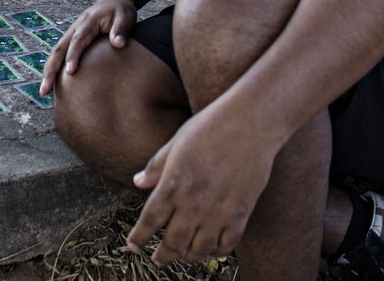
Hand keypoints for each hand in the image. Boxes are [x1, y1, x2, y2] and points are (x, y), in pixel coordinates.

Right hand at [40, 0, 136, 94]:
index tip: (70, 72)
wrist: (113, 1)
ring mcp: (71, 34)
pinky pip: (60, 54)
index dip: (73, 56)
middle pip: (59, 49)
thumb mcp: (126, 15)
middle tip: (45, 88)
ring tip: (44, 91)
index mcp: (88, 22)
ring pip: (56, 53)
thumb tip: (119, 44)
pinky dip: (54, 68)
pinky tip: (53, 84)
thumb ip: (122, 29)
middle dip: (50, 69)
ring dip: (48, 71)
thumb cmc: (121, 10)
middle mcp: (75, 28)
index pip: (78, 40)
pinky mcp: (72, 40)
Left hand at [126, 107, 276, 264]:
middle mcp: (194, 203)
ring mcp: (219, 211)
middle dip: (162, 256)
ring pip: (198, 250)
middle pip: (172, 243)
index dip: (139, 238)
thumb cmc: (210, 127)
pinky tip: (209, 248)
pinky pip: (226, 244)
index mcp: (173, 184)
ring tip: (181, 256)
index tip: (133, 246)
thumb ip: (156, 167)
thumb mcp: (175, 143)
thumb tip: (138, 182)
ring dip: (187, 256)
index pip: (149, 221)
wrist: (251, 123)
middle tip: (157, 259)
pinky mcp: (241, 214)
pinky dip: (215, 251)